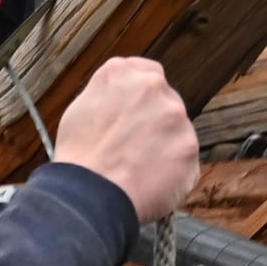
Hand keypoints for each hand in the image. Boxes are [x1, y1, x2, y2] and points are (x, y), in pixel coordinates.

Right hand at [55, 56, 201, 223]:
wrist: (88, 194)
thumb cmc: (77, 157)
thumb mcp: (81, 108)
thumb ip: (109, 95)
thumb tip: (123, 102)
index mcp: (121, 71)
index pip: (146, 73)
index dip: (142, 100)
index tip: (137, 117)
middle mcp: (151, 85)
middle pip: (166, 102)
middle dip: (155, 124)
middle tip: (135, 150)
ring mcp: (174, 115)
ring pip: (178, 131)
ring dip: (166, 148)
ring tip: (140, 171)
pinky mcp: (189, 146)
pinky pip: (186, 162)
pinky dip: (174, 175)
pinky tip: (151, 184)